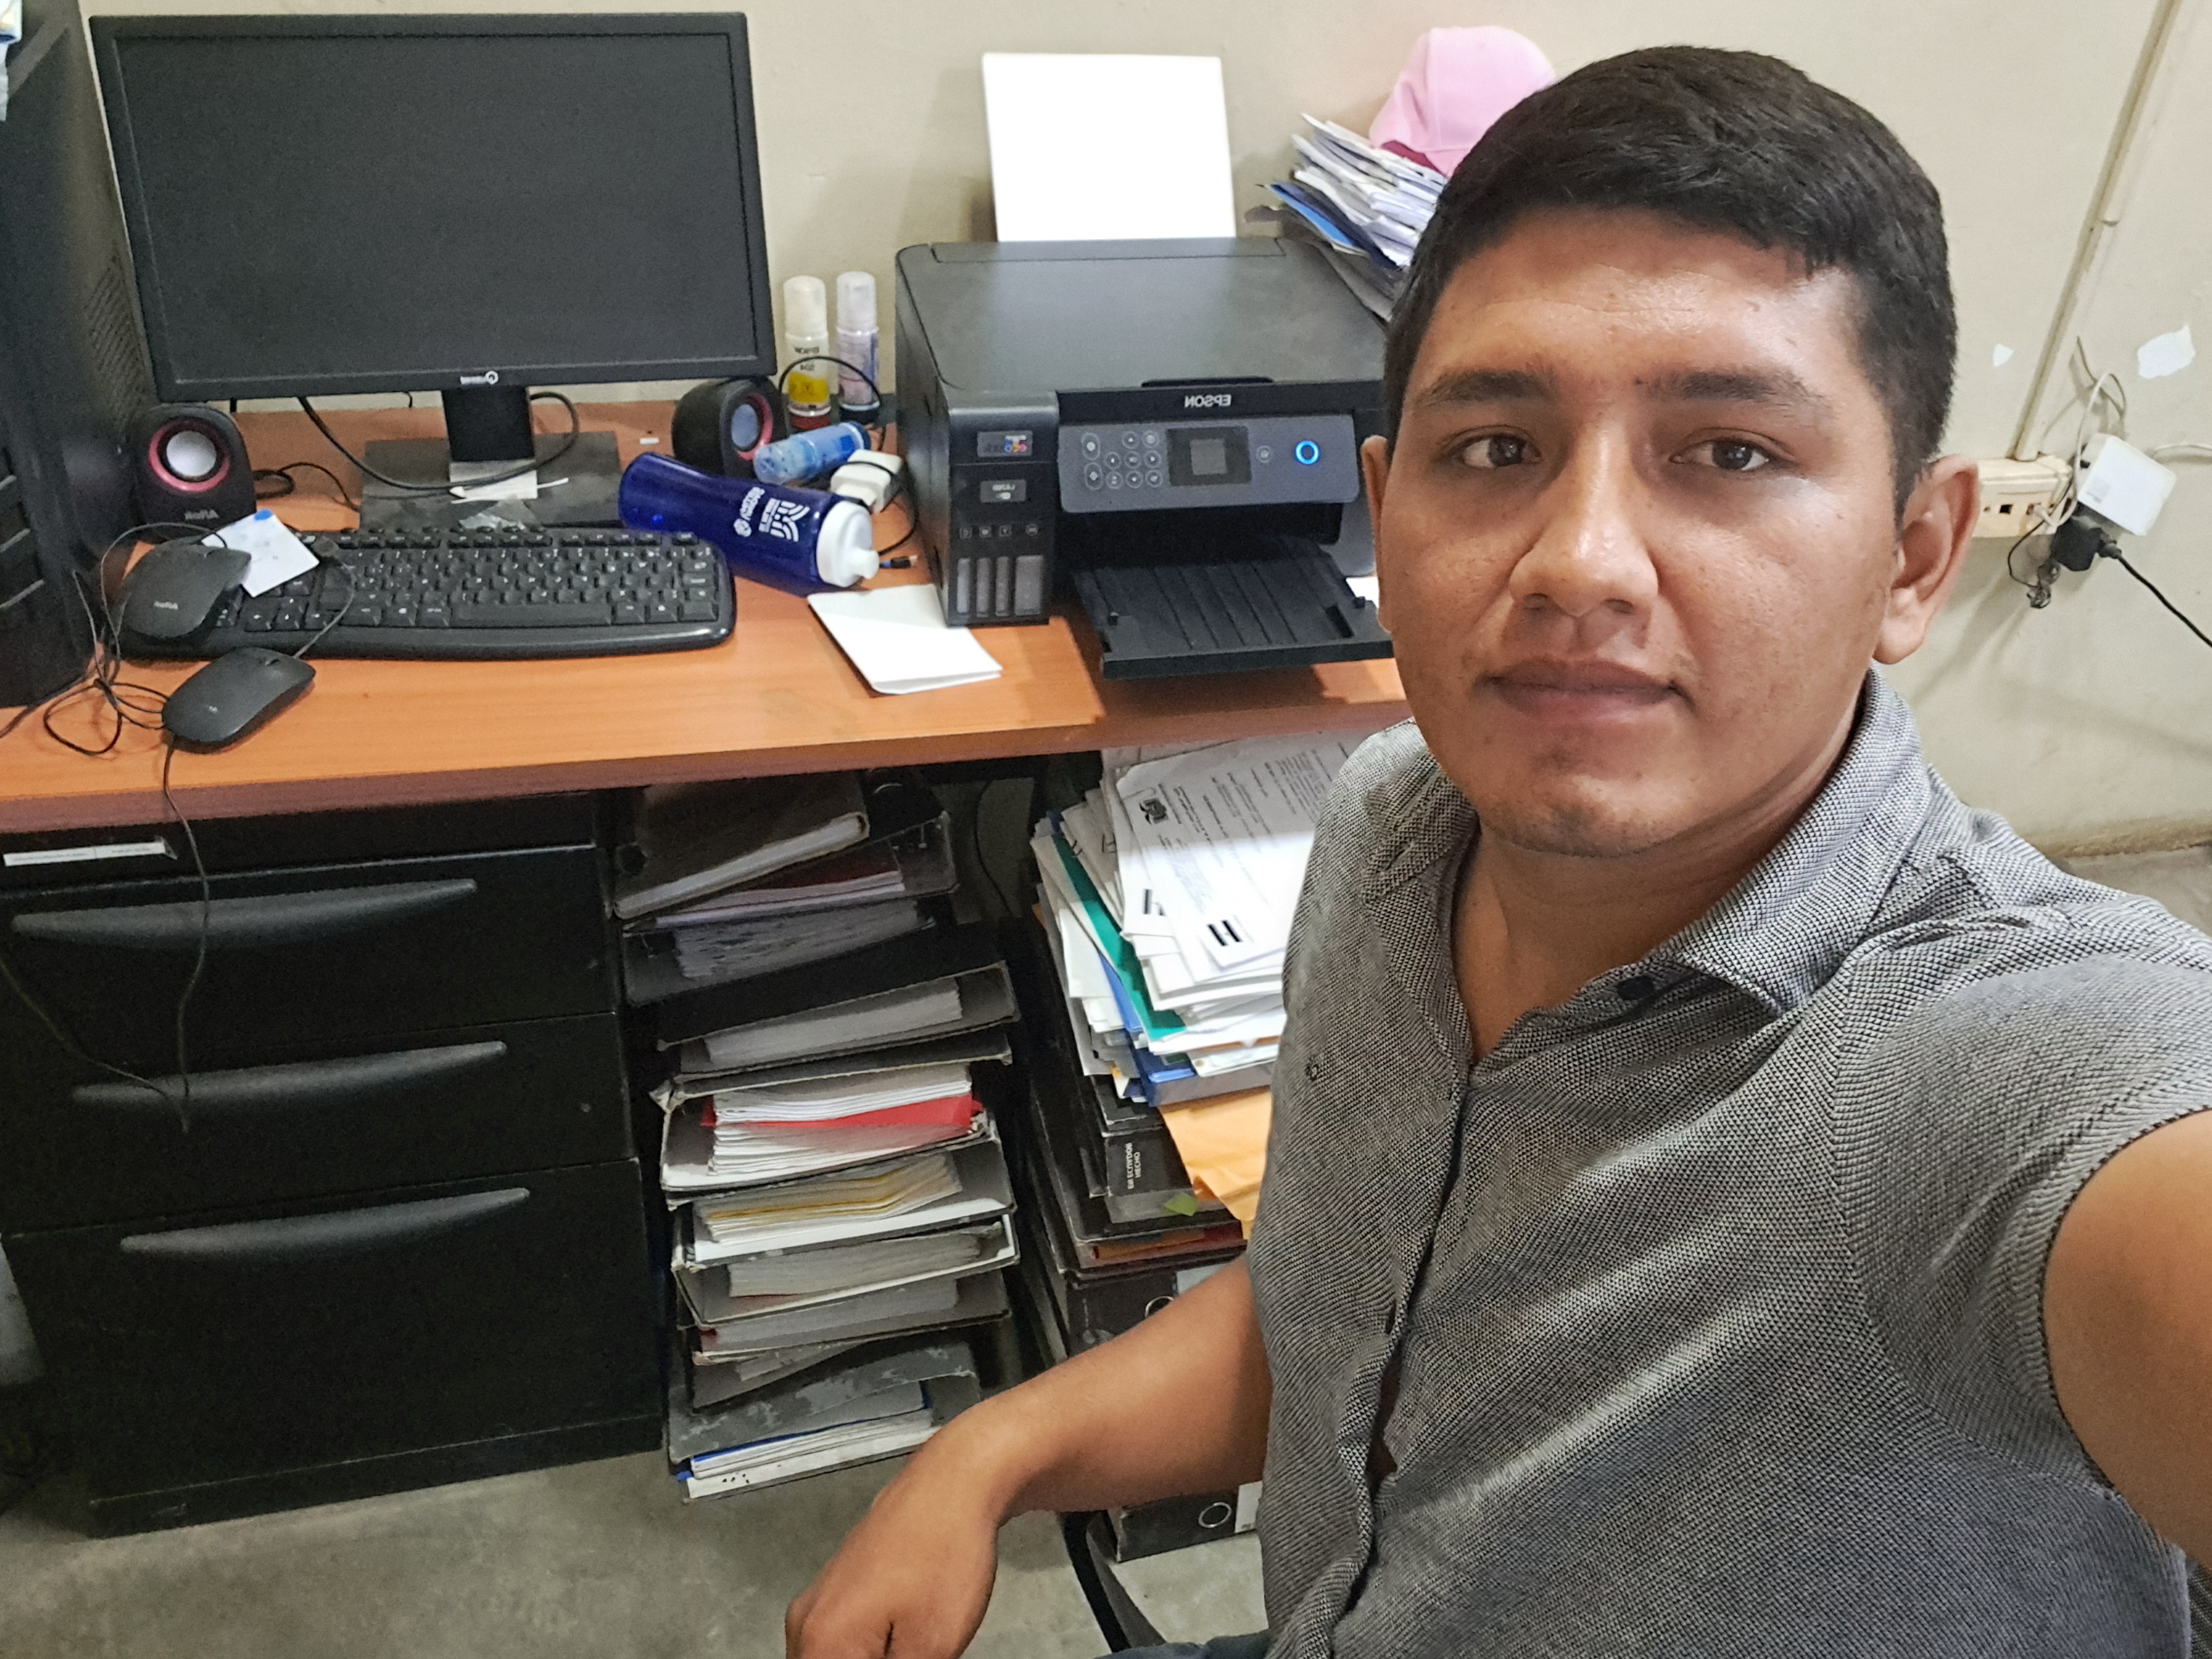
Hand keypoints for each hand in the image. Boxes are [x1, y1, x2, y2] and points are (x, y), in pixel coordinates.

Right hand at [785, 1451, 1003, 1658]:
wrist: (953, 1483)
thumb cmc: (944, 1557)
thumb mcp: (933, 1650)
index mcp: (819, 1645)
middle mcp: (804, 1624)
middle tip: (916, 1652)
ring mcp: (818, 1601)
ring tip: (915, 1647)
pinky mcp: (837, 1586)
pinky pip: (841, 1640)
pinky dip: (866, 1652)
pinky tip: (905, 1645)